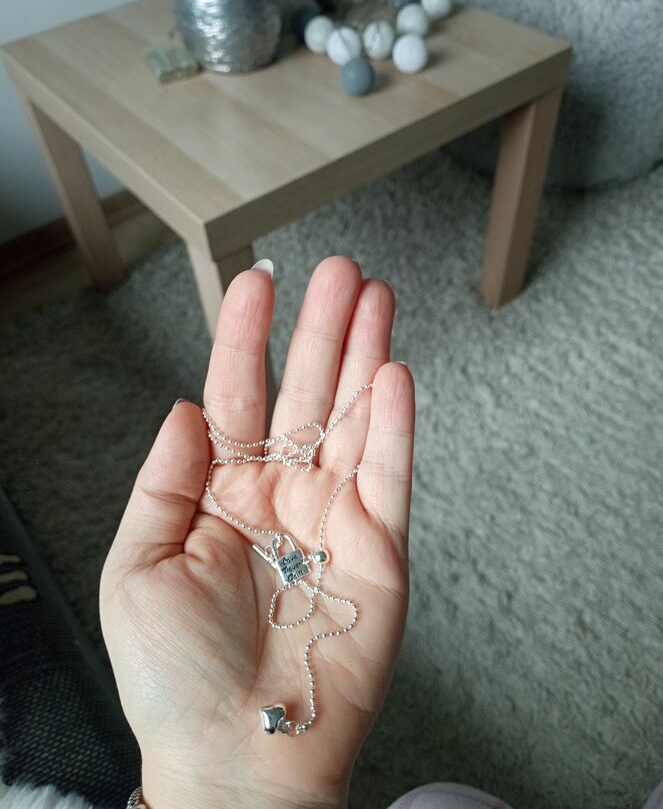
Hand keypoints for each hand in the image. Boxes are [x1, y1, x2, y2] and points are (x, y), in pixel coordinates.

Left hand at [100, 257, 414, 808]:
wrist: (237, 758)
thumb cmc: (175, 678)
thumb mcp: (138, 569)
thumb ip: (163, 481)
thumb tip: (185, 408)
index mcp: (221, 493)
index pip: (237, 394)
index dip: (247, 335)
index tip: (257, 279)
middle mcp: (281, 494)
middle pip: (304, 392)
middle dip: (322, 328)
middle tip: (339, 270)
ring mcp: (333, 518)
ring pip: (352, 418)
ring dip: (364, 356)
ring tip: (374, 296)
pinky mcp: (380, 551)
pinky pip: (388, 475)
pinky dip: (393, 425)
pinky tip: (394, 374)